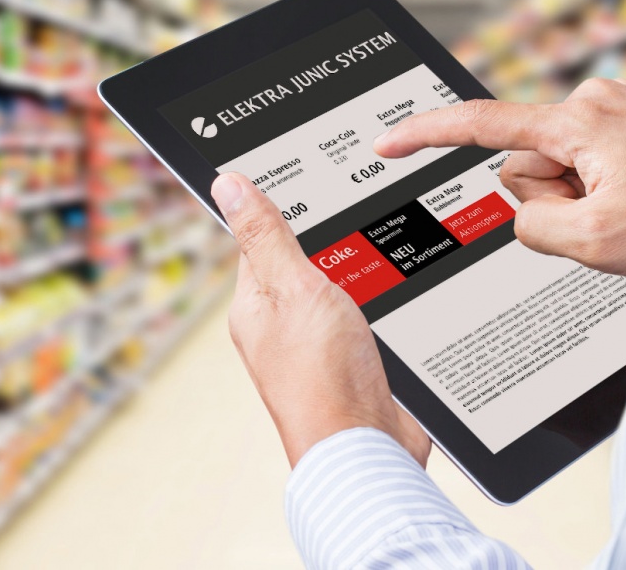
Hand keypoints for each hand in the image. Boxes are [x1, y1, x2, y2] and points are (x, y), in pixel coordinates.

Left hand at [211, 172, 430, 468]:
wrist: (368, 449)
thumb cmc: (323, 376)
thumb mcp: (293, 286)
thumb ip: (266, 234)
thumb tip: (227, 184)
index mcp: (253, 305)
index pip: (259, 237)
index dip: (283, 206)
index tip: (308, 177)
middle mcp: (280, 326)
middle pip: (303, 261)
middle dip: (330, 237)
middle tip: (358, 210)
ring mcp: (317, 346)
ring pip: (339, 287)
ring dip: (360, 269)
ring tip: (382, 251)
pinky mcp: (353, 361)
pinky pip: (365, 314)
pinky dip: (380, 298)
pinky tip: (398, 288)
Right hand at [374, 78, 625, 277]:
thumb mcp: (592, 242)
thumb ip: (531, 224)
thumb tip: (526, 206)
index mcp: (579, 120)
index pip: (481, 125)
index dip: (426, 134)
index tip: (387, 143)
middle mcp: (598, 98)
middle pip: (529, 160)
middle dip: (553, 195)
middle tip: (607, 219)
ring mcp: (622, 106)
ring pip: (563, 164)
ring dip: (583, 193)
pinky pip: (594, 158)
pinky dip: (606, 183)